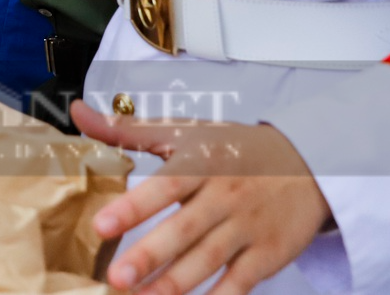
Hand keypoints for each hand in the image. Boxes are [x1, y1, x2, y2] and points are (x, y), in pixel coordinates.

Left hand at [71, 101, 331, 293]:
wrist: (312, 162)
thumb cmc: (235, 147)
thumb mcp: (185, 131)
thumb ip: (127, 129)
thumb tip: (77, 112)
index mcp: (201, 163)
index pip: (165, 185)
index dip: (134, 207)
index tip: (101, 226)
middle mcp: (225, 196)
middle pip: (185, 229)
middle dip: (150, 255)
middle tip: (117, 278)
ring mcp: (249, 228)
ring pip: (209, 260)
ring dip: (175, 285)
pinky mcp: (269, 255)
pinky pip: (241, 283)